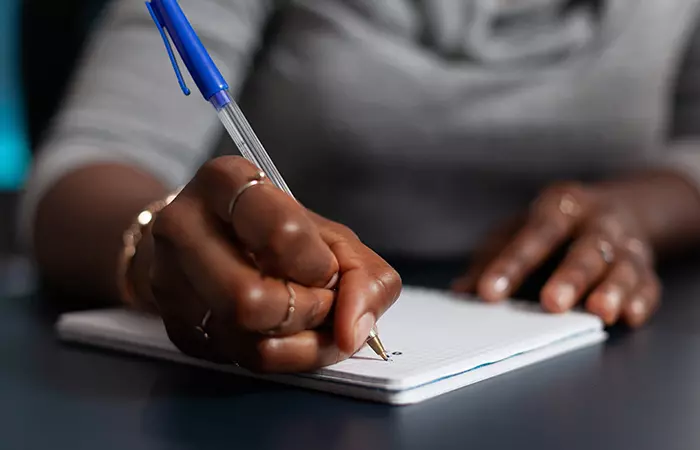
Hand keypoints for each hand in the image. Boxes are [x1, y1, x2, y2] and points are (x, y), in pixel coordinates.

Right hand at [127, 156, 400, 371]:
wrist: (217, 241)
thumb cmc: (279, 232)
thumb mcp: (330, 234)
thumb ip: (362, 274)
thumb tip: (352, 332)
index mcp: (224, 182)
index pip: (280, 233)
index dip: (317, 265)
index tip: (326, 268)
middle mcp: (182, 227)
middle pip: (250, 300)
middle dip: (307, 311)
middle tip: (321, 298)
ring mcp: (169, 280)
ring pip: (245, 341)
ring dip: (301, 341)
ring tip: (309, 316)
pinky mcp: (175, 325)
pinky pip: (241, 361)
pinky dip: (284, 356)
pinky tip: (287, 332)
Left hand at [453, 183, 659, 326]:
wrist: (620, 207)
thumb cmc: (552, 226)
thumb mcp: (517, 231)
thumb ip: (490, 260)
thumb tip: (461, 291)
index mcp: (558, 208)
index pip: (533, 235)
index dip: (510, 265)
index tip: (488, 293)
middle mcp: (596, 223)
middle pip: (585, 249)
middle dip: (569, 276)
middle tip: (551, 303)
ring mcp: (626, 245)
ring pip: (623, 266)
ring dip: (612, 289)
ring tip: (599, 311)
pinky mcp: (647, 267)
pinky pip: (648, 284)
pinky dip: (641, 300)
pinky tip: (630, 315)